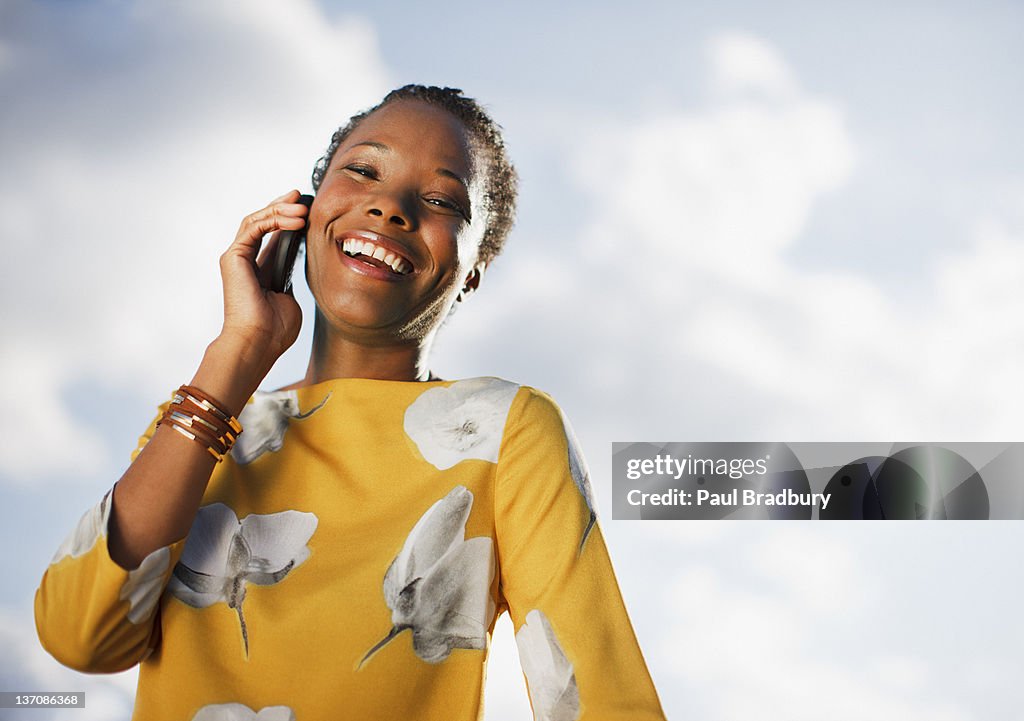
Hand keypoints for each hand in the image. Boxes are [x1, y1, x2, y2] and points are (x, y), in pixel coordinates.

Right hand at [218, 189, 308, 365]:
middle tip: (303, 196)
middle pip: (263, 222)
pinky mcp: (233, 257)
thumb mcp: (290, 298)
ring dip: (281, 209)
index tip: (307, 208)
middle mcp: (245, 260)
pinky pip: (254, 227)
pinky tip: (294, 219)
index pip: (273, 235)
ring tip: (303, 207)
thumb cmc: (275, 330)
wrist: (259, 343)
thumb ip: (290, 279)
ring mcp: (237, 257)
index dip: (288, 219)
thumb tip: (300, 265)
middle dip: (283, 205)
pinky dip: (274, 219)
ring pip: (257, 220)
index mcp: (259, 270)